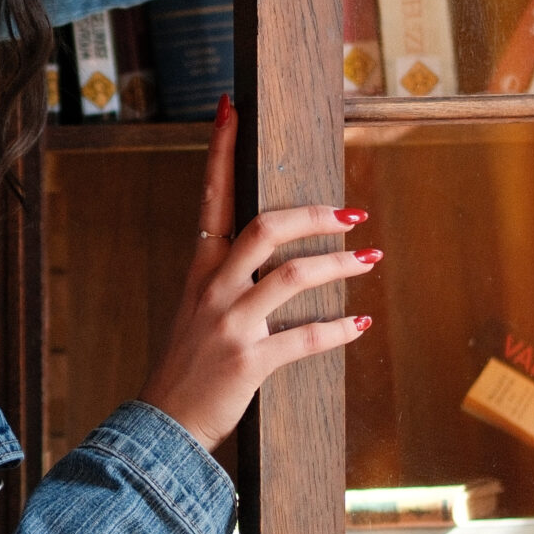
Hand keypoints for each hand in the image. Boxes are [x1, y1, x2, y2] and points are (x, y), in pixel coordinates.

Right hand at [138, 96, 379, 449]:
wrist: (162, 425)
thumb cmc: (187, 367)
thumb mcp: (197, 312)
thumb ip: (226, 281)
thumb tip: (270, 257)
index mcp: (199, 270)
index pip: (211, 196)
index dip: (221, 150)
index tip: (231, 107)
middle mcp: (213, 288)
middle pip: (265, 228)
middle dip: (314, 216)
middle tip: (351, 215)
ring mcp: (230, 323)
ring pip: (293, 276)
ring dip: (340, 267)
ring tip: (370, 260)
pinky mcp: (249, 361)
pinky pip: (305, 338)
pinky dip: (339, 330)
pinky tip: (360, 325)